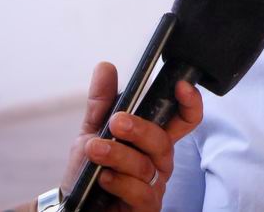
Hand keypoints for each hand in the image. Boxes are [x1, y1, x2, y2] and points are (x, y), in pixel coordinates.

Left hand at [61, 62, 202, 210]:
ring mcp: (154, 185)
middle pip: (164, 140)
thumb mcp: (93, 131)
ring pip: (147, 165)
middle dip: (140, 129)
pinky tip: (103, 177)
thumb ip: (102, 102)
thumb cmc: (90, 171)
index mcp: (153, 138)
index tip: (181, 86)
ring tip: (94, 149)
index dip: (190, 103)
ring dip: (118, 155)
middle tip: (116, 122)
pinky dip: (119, 182)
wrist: (73, 208)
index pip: (184, 119)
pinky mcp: (145, 207)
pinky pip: (141, 192)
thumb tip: (105, 66)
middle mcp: (159, 160)